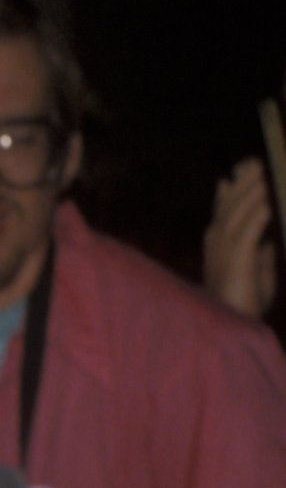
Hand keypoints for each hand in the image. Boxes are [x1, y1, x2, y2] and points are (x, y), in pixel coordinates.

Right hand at [203, 158, 277, 319]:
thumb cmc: (243, 302)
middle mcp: (217, 240)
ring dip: (254, 190)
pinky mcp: (236, 258)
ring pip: (239, 210)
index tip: (245, 168)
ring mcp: (224, 248)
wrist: (230, 326)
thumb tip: (267, 240)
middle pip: (231, 202)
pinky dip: (260, 213)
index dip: (235, 186)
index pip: (224, 206)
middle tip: (257, 161)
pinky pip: (250, 229)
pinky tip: (270, 202)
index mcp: (218, 242)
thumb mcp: (254, 272)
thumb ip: (259, 254)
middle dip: (245, 180)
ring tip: (266, 173)